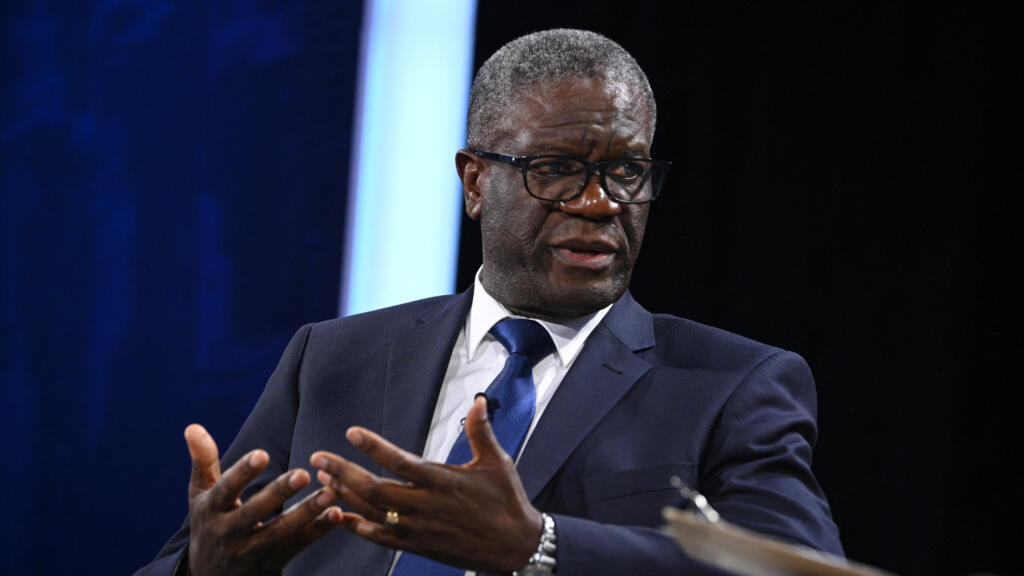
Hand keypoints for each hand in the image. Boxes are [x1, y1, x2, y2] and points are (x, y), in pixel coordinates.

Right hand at [184, 424, 343, 575]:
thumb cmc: (210, 521)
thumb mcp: (200, 494)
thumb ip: (203, 460)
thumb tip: (193, 426)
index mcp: (212, 509)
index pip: (226, 489)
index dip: (243, 472)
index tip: (262, 454)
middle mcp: (228, 532)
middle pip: (254, 512)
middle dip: (279, 493)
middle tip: (303, 474)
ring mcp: (250, 550)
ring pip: (280, 532)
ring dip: (307, 513)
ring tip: (330, 493)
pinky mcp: (272, 562)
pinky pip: (298, 545)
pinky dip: (318, 530)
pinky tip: (338, 513)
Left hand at [311, 397, 542, 572]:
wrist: (515, 546)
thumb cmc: (507, 501)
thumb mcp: (497, 462)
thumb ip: (481, 431)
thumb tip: (478, 401)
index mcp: (442, 481)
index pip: (400, 461)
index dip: (374, 447)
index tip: (351, 432)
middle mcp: (425, 505)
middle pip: (374, 488)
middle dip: (343, 471)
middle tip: (318, 458)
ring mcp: (418, 528)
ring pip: (372, 512)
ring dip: (344, 496)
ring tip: (323, 480)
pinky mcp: (417, 546)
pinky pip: (379, 538)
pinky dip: (356, 527)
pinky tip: (338, 516)